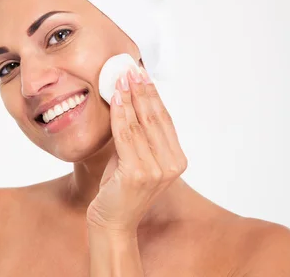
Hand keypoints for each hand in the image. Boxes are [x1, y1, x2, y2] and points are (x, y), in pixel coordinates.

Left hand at [86, 65, 187, 233]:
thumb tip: (130, 99)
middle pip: (155, 118)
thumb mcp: (134, 157)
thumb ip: (137, 134)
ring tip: (121, 78)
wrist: (112, 221)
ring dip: (130, 97)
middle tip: (131, 69)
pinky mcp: (139, 173)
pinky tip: (116, 99)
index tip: (143, 75)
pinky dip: (120, 115)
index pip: (164, 120)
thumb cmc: (120, 188)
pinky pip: (127, 136)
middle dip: (141, 90)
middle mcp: (172, 165)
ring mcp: (157, 170)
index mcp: (177, 159)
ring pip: (140, 124)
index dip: (153, 95)